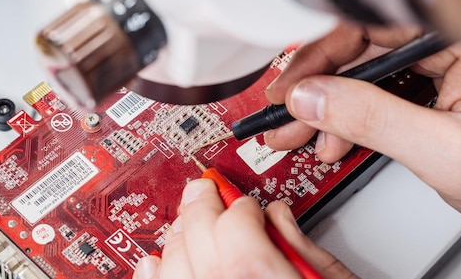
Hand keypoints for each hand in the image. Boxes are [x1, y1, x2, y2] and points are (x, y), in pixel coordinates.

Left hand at [132, 179, 358, 278]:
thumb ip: (306, 250)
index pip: (237, 225)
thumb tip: (278, 218)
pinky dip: (155, 277)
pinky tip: (155, 263)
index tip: (249, 206)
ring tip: (188, 221)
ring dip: (178, 237)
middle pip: (198, 239)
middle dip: (202, 207)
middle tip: (205, 191)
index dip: (242, 207)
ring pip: (172, 267)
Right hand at [265, 22, 460, 232]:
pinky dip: (353, 116)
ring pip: (365, 71)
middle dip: (317, 87)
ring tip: (305, 135)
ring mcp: (443, 63)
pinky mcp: (436, 85)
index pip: (369, 25)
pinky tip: (335, 137)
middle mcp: (451, 40)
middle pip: (360, 47)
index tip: (290, 86)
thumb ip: (374, 122)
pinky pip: (381, 90)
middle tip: (286, 114)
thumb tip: (314, 98)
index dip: (319, 55)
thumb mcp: (446, 153)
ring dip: (329, 106)